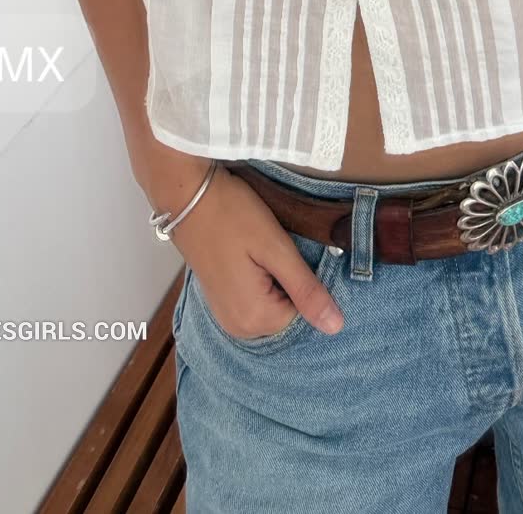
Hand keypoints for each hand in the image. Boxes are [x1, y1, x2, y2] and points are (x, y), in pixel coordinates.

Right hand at [170, 166, 344, 338]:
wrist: (187, 195)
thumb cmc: (232, 214)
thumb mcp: (276, 248)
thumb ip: (306, 290)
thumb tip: (336, 326)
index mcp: (254, 319)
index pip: (305, 314)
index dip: (305, 281)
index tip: (289, 252)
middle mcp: (238, 327)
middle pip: (287, 313)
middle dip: (289, 283)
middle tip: (272, 248)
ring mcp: (226, 315)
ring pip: (273, 306)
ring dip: (275, 281)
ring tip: (259, 250)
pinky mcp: (220, 300)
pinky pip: (255, 301)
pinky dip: (261, 281)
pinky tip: (250, 255)